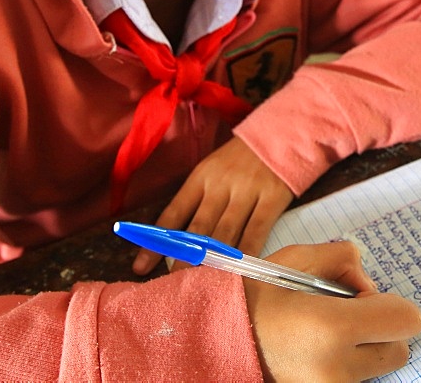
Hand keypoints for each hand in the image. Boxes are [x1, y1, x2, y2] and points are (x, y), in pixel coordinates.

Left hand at [132, 137, 293, 274]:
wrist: (280, 136)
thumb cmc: (241, 158)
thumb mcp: (213, 169)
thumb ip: (199, 199)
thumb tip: (177, 237)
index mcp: (200, 177)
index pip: (173, 213)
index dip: (155, 242)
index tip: (140, 266)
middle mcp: (220, 185)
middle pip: (197, 228)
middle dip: (183, 258)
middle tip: (171, 283)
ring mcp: (246, 192)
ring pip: (225, 233)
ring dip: (212, 261)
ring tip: (200, 284)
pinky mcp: (271, 199)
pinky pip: (256, 231)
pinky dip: (246, 253)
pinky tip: (239, 270)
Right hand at [246, 241, 420, 381]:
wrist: (211, 339)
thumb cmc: (253, 296)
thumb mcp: (297, 259)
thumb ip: (344, 259)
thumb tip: (368, 283)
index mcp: (333, 328)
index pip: (406, 320)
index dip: (389, 303)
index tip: (360, 298)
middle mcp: (337, 368)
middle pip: (399, 349)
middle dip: (381, 327)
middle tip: (345, 314)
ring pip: (378, 367)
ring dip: (364, 347)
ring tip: (324, 332)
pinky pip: (354, 378)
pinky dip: (346, 362)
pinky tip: (316, 349)